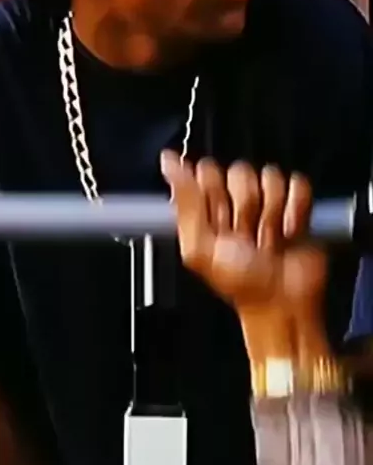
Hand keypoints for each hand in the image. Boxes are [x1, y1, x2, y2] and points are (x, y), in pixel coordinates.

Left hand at [161, 152, 325, 314]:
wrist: (283, 302)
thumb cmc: (239, 282)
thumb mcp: (199, 248)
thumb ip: (185, 203)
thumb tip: (167, 161)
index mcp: (207, 208)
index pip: (207, 171)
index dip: (215, 193)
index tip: (219, 219)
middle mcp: (235, 200)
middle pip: (240, 171)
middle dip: (245, 207)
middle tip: (245, 235)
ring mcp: (267, 201)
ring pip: (270, 176)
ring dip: (271, 213)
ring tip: (268, 240)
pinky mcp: (296, 204)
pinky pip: (297, 184)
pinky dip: (296, 209)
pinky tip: (288, 232)